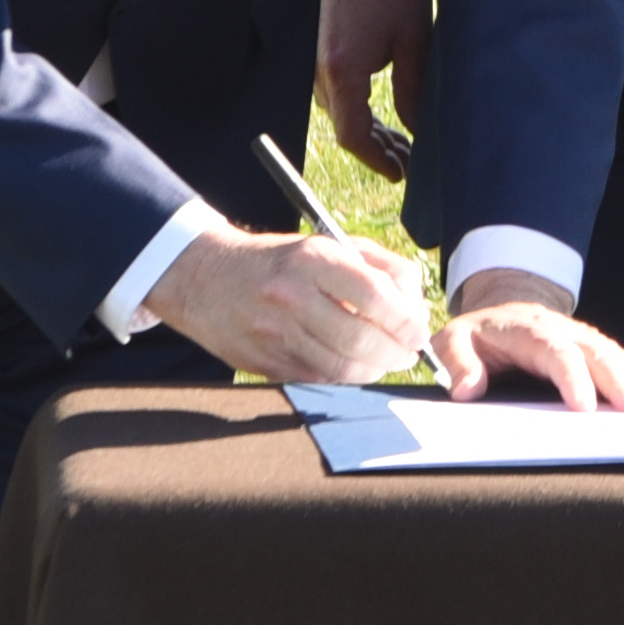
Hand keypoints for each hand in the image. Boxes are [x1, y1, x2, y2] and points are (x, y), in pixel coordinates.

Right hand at [143, 215, 433, 382]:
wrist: (204, 277)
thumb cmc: (282, 261)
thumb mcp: (330, 244)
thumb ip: (381, 268)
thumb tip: (415, 306)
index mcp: (312, 259)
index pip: (373, 295)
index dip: (405, 320)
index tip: (419, 330)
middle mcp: (291, 296)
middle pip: (360, 339)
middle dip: (397, 353)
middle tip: (410, 354)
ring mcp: (274, 333)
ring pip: (341, 367)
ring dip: (375, 370)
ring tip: (387, 362)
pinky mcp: (263, 363)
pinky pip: (318, 379)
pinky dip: (346, 378)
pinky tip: (355, 367)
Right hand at [314, 0, 430, 179]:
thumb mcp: (414, 40)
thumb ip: (414, 89)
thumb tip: (417, 130)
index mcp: (343, 72)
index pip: (352, 135)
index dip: (377, 160)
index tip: (401, 174)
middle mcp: (324, 74)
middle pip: (347, 129)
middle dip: (379, 152)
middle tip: (413, 165)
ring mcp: (322, 65)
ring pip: (345, 115)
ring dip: (373, 134)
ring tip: (406, 148)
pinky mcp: (328, 56)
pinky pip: (343, 98)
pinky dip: (364, 114)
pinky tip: (389, 121)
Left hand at [433, 268, 623, 409]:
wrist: (501, 310)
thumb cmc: (478, 336)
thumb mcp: (452, 343)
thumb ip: (457, 364)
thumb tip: (468, 390)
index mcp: (530, 331)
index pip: (556, 352)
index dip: (572, 378)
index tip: (584, 407)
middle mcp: (566, 332)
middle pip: (598, 354)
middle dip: (620, 382)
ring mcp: (587, 340)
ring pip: (621, 357)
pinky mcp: (600, 350)